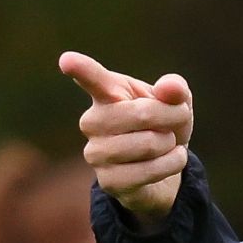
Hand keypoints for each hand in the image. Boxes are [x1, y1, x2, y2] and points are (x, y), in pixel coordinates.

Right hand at [59, 51, 192, 222]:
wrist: (165, 167)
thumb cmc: (164, 125)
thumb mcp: (176, 103)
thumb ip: (175, 89)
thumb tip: (170, 88)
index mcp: (106, 93)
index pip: (92, 78)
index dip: (80, 68)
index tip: (67, 60)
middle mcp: (93, 121)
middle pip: (141, 114)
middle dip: (170, 118)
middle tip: (174, 122)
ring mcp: (96, 153)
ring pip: (148, 144)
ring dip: (170, 144)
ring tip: (166, 144)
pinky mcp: (108, 181)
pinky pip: (151, 171)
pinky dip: (172, 164)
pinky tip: (169, 160)